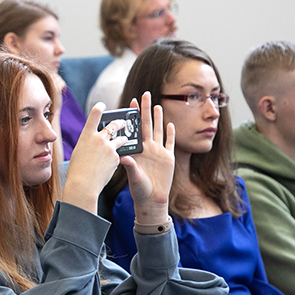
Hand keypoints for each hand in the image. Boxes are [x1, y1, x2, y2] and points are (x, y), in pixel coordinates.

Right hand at [62, 102, 132, 213]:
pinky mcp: (116, 157)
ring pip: (121, 139)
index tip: (102, 105)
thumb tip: (94, 142)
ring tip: (125, 140)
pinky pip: (119, 155)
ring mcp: (109, 147)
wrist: (83, 184)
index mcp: (87, 135)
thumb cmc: (76, 171)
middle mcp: (99, 138)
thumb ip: (88, 144)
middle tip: (123, 122)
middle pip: (113, 125)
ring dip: (124, 139)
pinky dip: (116, 158)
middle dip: (120, 123)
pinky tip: (111, 165)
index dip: (100, 107)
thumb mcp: (79, 152)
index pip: (95, 114)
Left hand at [119, 92, 174, 225]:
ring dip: (158, 117)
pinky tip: (170, 124)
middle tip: (144, 94)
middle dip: (145, 110)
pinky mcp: (168, 158)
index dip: (133, 116)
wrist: (152, 200)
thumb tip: (123, 158)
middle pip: (146, 124)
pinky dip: (171, 134)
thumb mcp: (133, 177)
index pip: (135, 128)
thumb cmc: (139, 189)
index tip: (131, 102)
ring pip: (158, 130)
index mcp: (137, 150)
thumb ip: (130, 167)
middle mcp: (147, 148)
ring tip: (156, 105)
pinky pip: (170, 143)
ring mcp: (158, 152)